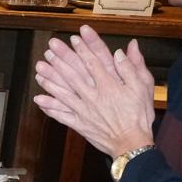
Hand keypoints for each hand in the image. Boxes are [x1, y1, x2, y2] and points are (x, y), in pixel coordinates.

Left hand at [33, 26, 157, 158]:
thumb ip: (132, 68)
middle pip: (73, 75)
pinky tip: (38, 99)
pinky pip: (61, 115)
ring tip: (39, 68)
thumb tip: (122, 51)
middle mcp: (93, 96)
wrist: (131, 143)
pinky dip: (49, 107)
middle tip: (50, 48)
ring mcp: (84, 110)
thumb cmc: (139, 115)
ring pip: (63, 92)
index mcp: (109, 86)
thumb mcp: (143, 88)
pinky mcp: (79, 124)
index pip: (93, 63)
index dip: (83, 49)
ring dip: (50, 80)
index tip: (74, 38)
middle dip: (61, 60)